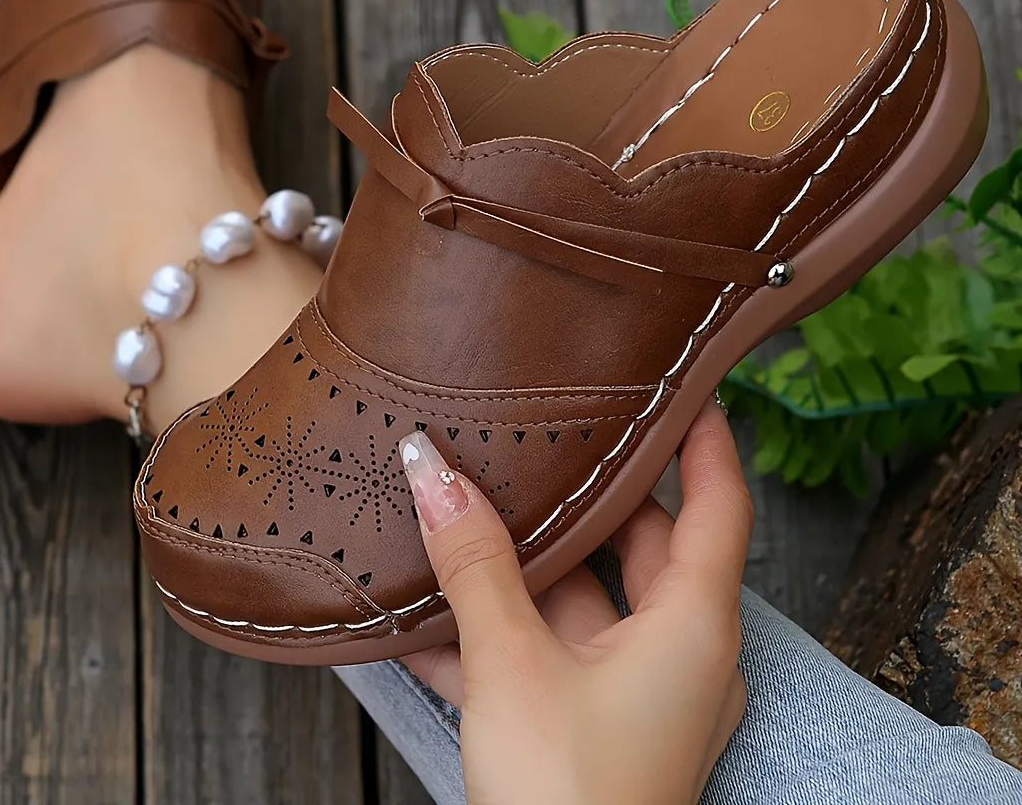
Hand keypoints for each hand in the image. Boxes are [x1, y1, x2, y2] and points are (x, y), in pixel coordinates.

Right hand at [397, 400, 752, 804]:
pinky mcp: (591, 727)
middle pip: (637, 543)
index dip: (705, 435)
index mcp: (692, 626)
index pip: (720, 502)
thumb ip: (475, 562)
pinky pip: (546, 655)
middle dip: (582, 495)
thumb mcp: (512, 664)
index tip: (684, 380)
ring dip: (520, 566)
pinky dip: (497, 631)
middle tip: (539, 432)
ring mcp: (635, 693)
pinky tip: (423, 612)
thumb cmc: (569, 797)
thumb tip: (434, 470)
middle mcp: (678, 653)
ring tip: (463, 507)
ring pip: (579, 601)